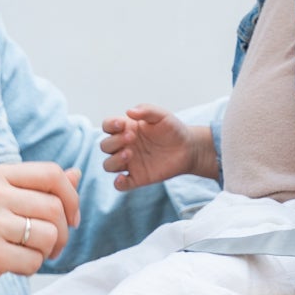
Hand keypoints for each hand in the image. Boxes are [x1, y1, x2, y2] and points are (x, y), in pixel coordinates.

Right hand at [0, 162, 81, 294]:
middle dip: (63, 233)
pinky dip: (30, 268)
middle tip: (51, 247)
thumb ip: (35, 188)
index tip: (71, 218)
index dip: (71, 197)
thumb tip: (76, 174)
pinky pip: (34, 261)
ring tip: (26, 254)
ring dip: (46, 252)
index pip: (51, 173)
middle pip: (55, 208)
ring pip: (49, 236)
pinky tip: (11, 266)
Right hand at [100, 106, 214, 189]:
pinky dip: (118, 183)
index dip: (109, 125)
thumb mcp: (162, 115)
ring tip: (130, 153)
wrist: (188, 148)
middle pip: (105, 146)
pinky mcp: (137, 178)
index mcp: (126, 129)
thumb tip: (129, 112)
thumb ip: (146, 110)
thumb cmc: (172, 129)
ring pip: (109, 165)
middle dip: (114, 141)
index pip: (107, 126)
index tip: (121, 124)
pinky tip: (123, 178)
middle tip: (132, 137)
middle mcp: (124, 146)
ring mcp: (129, 163)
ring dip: (115, 160)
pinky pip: (120, 185)